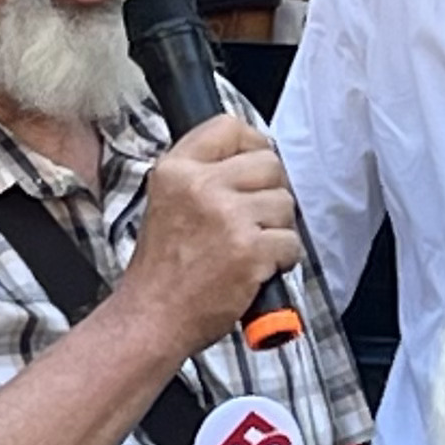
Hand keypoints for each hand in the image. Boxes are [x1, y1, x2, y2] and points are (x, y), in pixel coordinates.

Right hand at [115, 114, 299, 358]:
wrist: (152, 317)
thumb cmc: (162, 270)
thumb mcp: (165, 201)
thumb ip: (200, 173)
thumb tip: (252, 156)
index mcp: (176, 170)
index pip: (230, 127)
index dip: (252, 146)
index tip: (254, 166)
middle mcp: (200, 186)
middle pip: (269, 164)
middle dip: (270, 193)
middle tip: (254, 220)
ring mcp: (227, 217)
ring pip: (285, 203)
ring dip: (277, 229)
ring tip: (250, 248)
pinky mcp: (250, 250)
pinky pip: (291, 242)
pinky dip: (282, 260)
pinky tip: (258, 269)